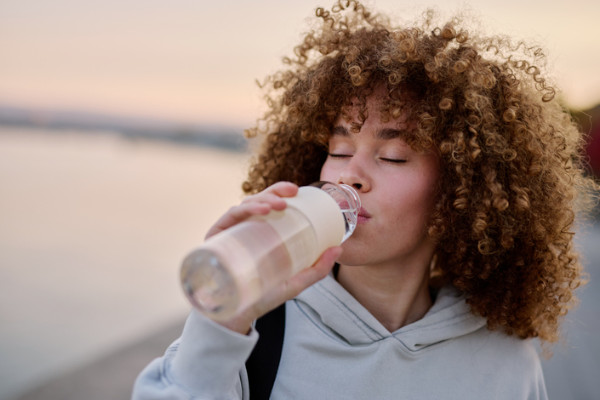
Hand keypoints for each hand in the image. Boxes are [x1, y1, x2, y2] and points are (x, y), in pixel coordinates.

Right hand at [203, 181, 341, 333]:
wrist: (237, 317)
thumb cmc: (263, 296)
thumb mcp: (294, 282)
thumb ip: (317, 269)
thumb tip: (339, 249)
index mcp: (260, 232)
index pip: (268, 205)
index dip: (280, 191)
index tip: (296, 189)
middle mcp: (243, 229)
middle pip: (257, 201)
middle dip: (274, 191)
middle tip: (291, 192)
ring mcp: (229, 234)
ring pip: (244, 206)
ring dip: (262, 200)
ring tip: (278, 205)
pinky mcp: (215, 240)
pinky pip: (229, 217)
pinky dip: (244, 210)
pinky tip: (260, 211)